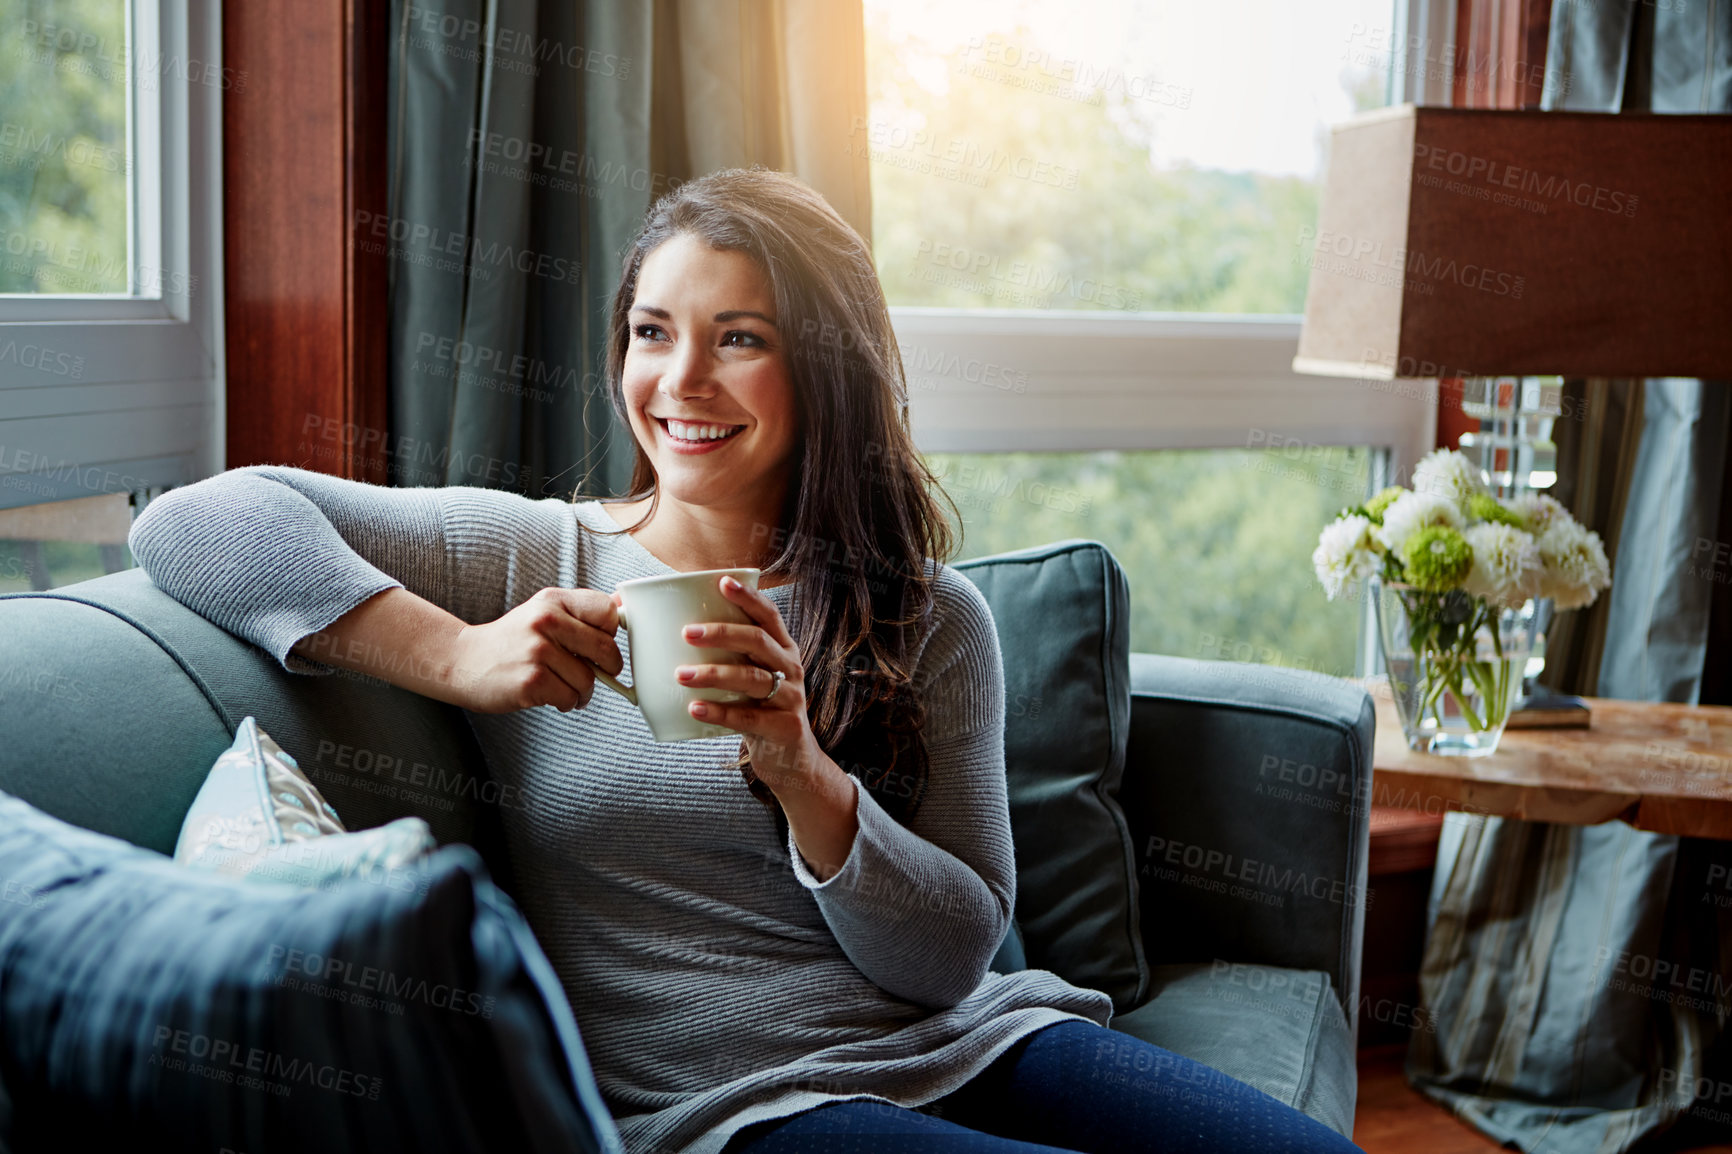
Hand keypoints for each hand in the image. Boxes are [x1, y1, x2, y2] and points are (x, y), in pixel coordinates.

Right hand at [448, 587, 621, 712]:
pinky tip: (550, 695)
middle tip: (596, 672)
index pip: (607, 612)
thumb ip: (582, 611)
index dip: (611, 633)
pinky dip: (567, 702)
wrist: (463, 661)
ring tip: (564, 686)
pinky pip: (571, 697)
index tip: (600, 645)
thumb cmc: (512, 640)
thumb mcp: (544, 612)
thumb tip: (624, 604)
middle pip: (606, 649)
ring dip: (583, 691)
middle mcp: (547, 621)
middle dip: (607, 668)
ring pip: (589, 679)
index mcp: (554, 601)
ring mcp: (538, 651)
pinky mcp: (532, 680)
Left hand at [674, 575, 819, 794]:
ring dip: (714, 674)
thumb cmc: (761, 710)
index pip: (769, 615)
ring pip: (751, 679)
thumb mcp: (754, 677)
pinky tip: (694, 709)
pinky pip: (748, 719)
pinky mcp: (784, 728)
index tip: (721, 582)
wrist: (794, 760)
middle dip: (722, 633)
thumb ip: (729, 656)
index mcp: (784, 649)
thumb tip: (674, 631)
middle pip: (758, 641)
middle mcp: (791, 669)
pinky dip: (719, 713)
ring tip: (681, 675)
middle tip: (686, 633)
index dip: (748, 597)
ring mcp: (790, 698)